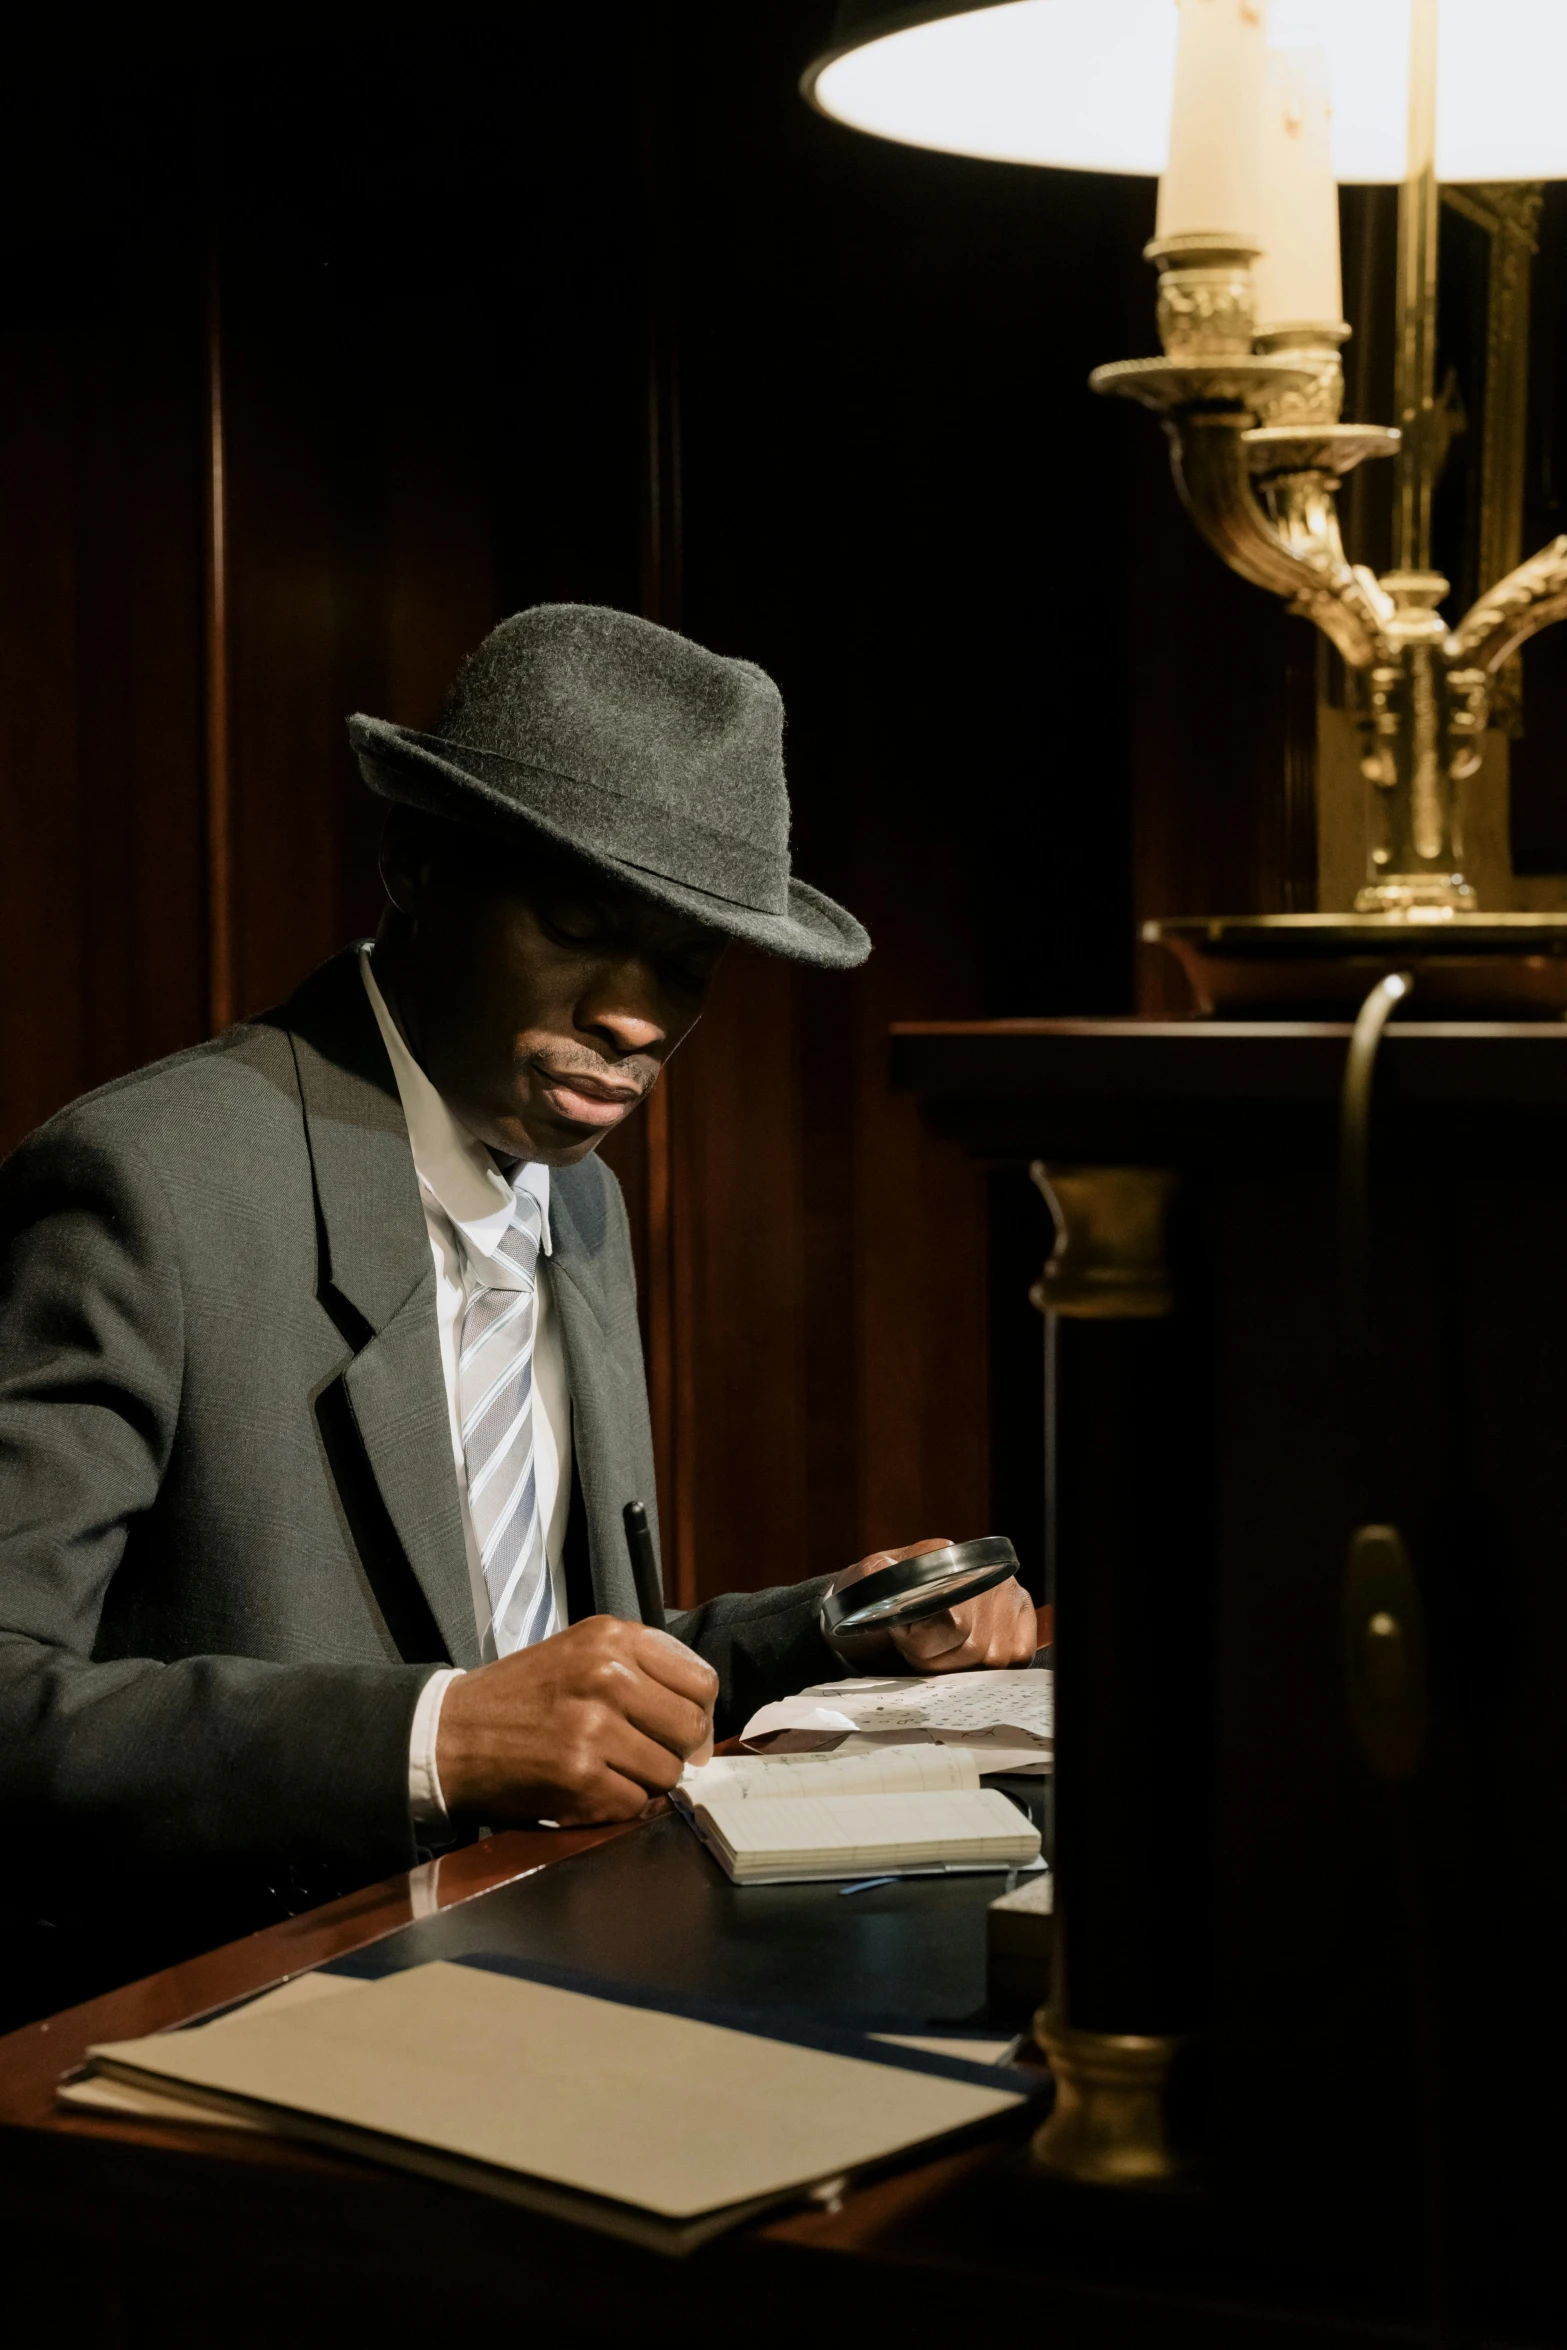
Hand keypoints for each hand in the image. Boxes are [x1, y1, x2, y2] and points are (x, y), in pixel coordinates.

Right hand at [435, 1616, 717, 1825]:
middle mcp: (607, 1675)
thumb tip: (701, 1723)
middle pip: (692, 1729)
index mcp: (612, 1637)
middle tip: (646, 1757)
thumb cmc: (520, 1696)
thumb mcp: (579, 1652)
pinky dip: (615, 1805)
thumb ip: (641, 1670)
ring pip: (668, 1771)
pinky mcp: (579, 1775)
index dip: (698, 1714)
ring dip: (643, 1781)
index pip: (701, 1682)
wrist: (448, 1733)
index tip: (681, 1730)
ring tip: (606, 1769)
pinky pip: (634, 1803)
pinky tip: (585, 1788)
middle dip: (677, 1752)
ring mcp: (593, 1726)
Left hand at [826, 1538, 1038, 1674]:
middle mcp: (983, 1570)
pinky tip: (963, 1654)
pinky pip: (1017, 1655)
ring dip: (959, 1664)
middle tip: (915, 1645)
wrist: (881, 1608)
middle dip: (936, 1657)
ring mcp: (1006, 1591)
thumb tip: (880, 1570)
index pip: (952, 1624)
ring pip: (994, 1656)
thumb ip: (869, 1579)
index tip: (901, 1637)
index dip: (920, 1642)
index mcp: (942, 1556)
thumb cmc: (871, 1603)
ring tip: (936, 1646)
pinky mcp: (1021, 1613)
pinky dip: (989, 1664)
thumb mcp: (860, 1590)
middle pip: (973, 1646)